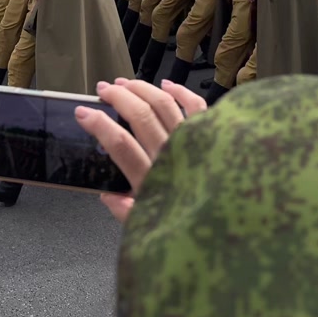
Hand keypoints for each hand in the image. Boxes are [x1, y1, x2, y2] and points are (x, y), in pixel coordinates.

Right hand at [75, 79, 205, 223]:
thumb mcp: (149, 233)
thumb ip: (125, 213)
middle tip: (104, 89)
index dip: (99, 124)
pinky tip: (166, 84)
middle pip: (141, 115)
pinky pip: (196, 106)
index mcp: (151, 182)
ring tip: (125, 83)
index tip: (83, 111)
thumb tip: (107, 195)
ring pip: (164, 103)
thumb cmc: (193, 230)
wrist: (234, 227)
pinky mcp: (212, 136)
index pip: (120, 145)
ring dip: (142, 88)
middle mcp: (171, 157)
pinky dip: (181, 91)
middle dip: (118, 97)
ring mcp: (193, 143)